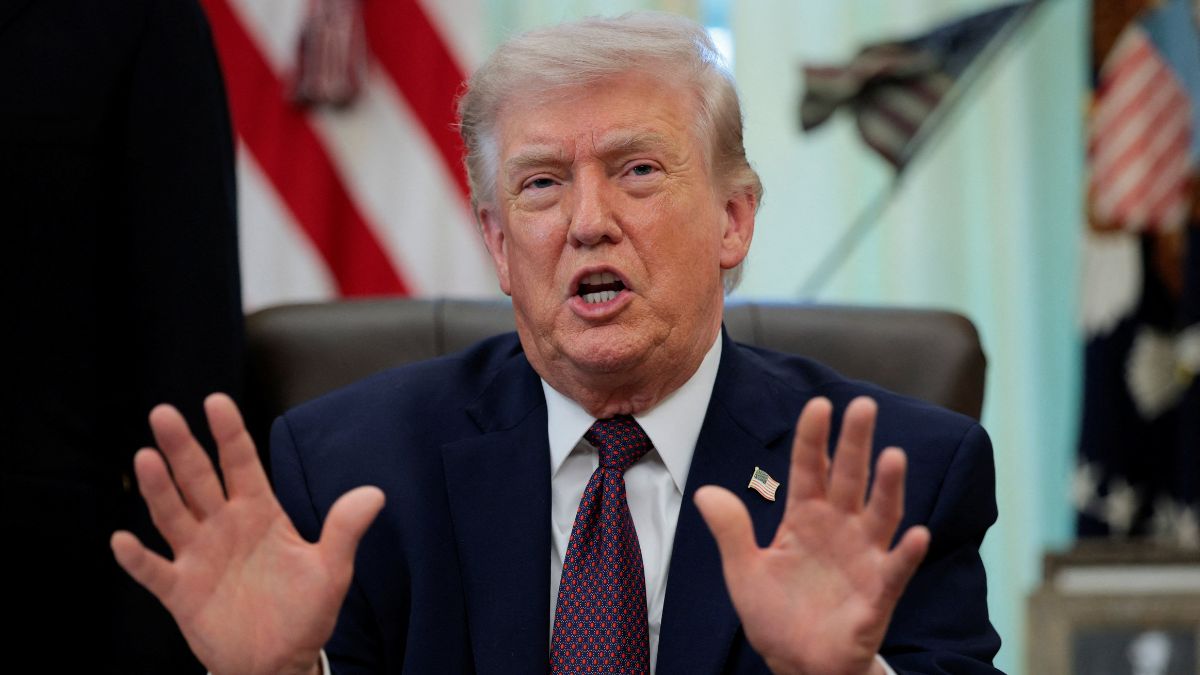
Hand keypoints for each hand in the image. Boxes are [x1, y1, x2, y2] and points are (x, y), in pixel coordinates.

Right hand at [110, 394, 384, 674]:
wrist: (280, 661)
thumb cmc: (305, 611)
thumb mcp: (331, 570)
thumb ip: (344, 530)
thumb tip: (375, 494)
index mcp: (259, 513)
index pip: (241, 464)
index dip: (229, 434)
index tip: (216, 402)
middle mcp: (224, 527)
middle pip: (199, 479)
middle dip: (182, 448)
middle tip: (164, 413)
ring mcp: (199, 556)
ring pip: (173, 515)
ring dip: (159, 488)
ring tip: (146, 457)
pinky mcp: (181, 591)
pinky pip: (154, 571)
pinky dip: (137, 558)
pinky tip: (121, 540)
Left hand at [694, 397, 928, 674]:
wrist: (799, 665)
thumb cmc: (776, 615)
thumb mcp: (744, 571)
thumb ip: (731, 530)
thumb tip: (706, 491)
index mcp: (804, 519)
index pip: (809, 469)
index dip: (813, 439)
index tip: (818, 405)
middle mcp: (838, 530)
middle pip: (849, 479)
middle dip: (855, 444)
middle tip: (864, 406)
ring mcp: (862, 558)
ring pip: (879, 515)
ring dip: (888, 488)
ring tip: (893, 456)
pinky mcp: (878, 594)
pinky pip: (895, 570)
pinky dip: (907, 554)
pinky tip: (918, 534)